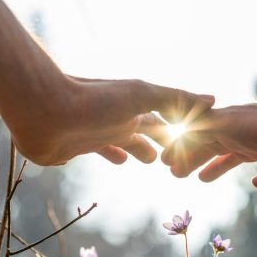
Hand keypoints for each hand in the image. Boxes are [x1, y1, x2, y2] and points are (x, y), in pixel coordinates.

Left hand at [9, 76, 213, 165]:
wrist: (43, 109)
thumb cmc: (94, 101)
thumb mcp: (140, 95)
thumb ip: (175, 98)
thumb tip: (213, 100)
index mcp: (134, 108)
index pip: (164, 120)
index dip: (179, 130)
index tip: (194, 141)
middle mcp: (118, 118)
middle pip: (145, 131)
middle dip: (160, 141)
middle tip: (172, 157)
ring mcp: (97, 132)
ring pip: (123, 142)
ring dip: (136, 149)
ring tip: (147, 160)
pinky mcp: (77, 147)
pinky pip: (98, 152)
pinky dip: (110, 155)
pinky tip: (114, 160)